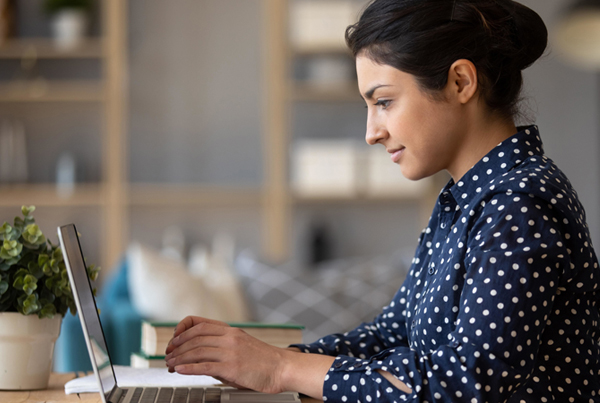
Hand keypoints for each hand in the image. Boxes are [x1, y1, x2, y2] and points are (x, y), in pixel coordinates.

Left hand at [165, 316, 290, 393]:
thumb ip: (221, 346)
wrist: (281, 368)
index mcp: (230, 330)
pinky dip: (189, 367)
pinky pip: (205, 365)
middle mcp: (229, 337)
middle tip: (168, 356)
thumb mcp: (241, 345)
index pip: (199, 323)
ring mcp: (230, 351)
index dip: (182, 330)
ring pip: (197, 350)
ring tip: (170, 365)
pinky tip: (180, 370)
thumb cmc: (262, 360)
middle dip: (176, 347)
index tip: (173, 340)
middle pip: (194, 337)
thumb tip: (199, 356)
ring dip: (179, 358)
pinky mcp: (232, 367)